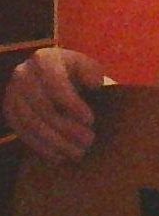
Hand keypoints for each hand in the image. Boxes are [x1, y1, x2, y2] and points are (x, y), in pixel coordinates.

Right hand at [2, 48, 103, 163]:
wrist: (56, 75)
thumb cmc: (76, 72)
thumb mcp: (88, 66)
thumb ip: (92, 73)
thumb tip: (93, 83)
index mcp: (44, 59)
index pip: (55, 85)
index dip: (72, 105)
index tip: (90, 120)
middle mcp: (23, 74)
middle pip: (43, 108)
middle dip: (67, 128)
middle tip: (89, 141)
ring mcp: (12, 93)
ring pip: (31, 123)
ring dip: (56, 142)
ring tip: (78, 152)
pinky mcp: (9, 111)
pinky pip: (22, 133)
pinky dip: (41, 147)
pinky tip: (59, 156)